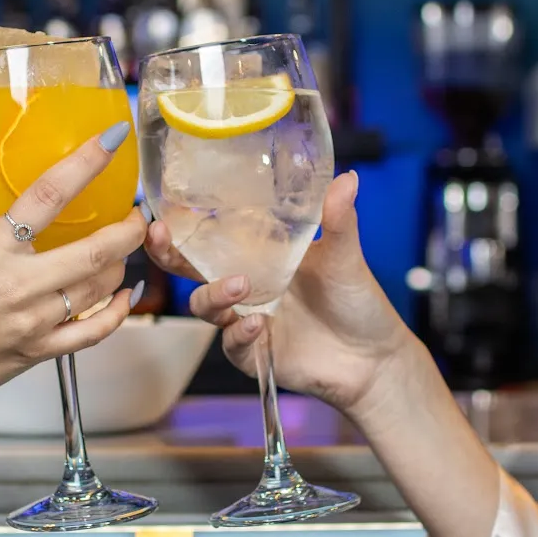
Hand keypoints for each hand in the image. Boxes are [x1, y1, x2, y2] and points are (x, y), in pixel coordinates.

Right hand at [0, 121, 146, 455]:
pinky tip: (124, 294)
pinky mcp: (39, 351)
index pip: (48, 194)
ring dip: (121, 265)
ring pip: (99, 288)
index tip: (113, 139)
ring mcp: (32, 321)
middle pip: (94, 251)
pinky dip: (118, 311)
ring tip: (122, 250)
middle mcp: (17, 283)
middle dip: (128, 229)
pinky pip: (94, 332)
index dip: (86, 163)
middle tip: (139, 214)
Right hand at [146, 170, 418, 420]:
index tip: (162, 207)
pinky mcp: (255, 355)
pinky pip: (232, 345)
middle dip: (168, 255)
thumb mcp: (345, 256)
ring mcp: (246, 321)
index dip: (182, 225)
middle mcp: (246, 288)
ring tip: (240, 285)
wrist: (375, 357)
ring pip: (206, 307)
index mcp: (259, 258)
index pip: (210, 238)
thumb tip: (348, 178)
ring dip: (214, 294)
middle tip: (162, 237)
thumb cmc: (356, 301)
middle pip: (191, 271)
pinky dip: (239, 334)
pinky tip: (257, 324)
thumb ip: (339, 220)